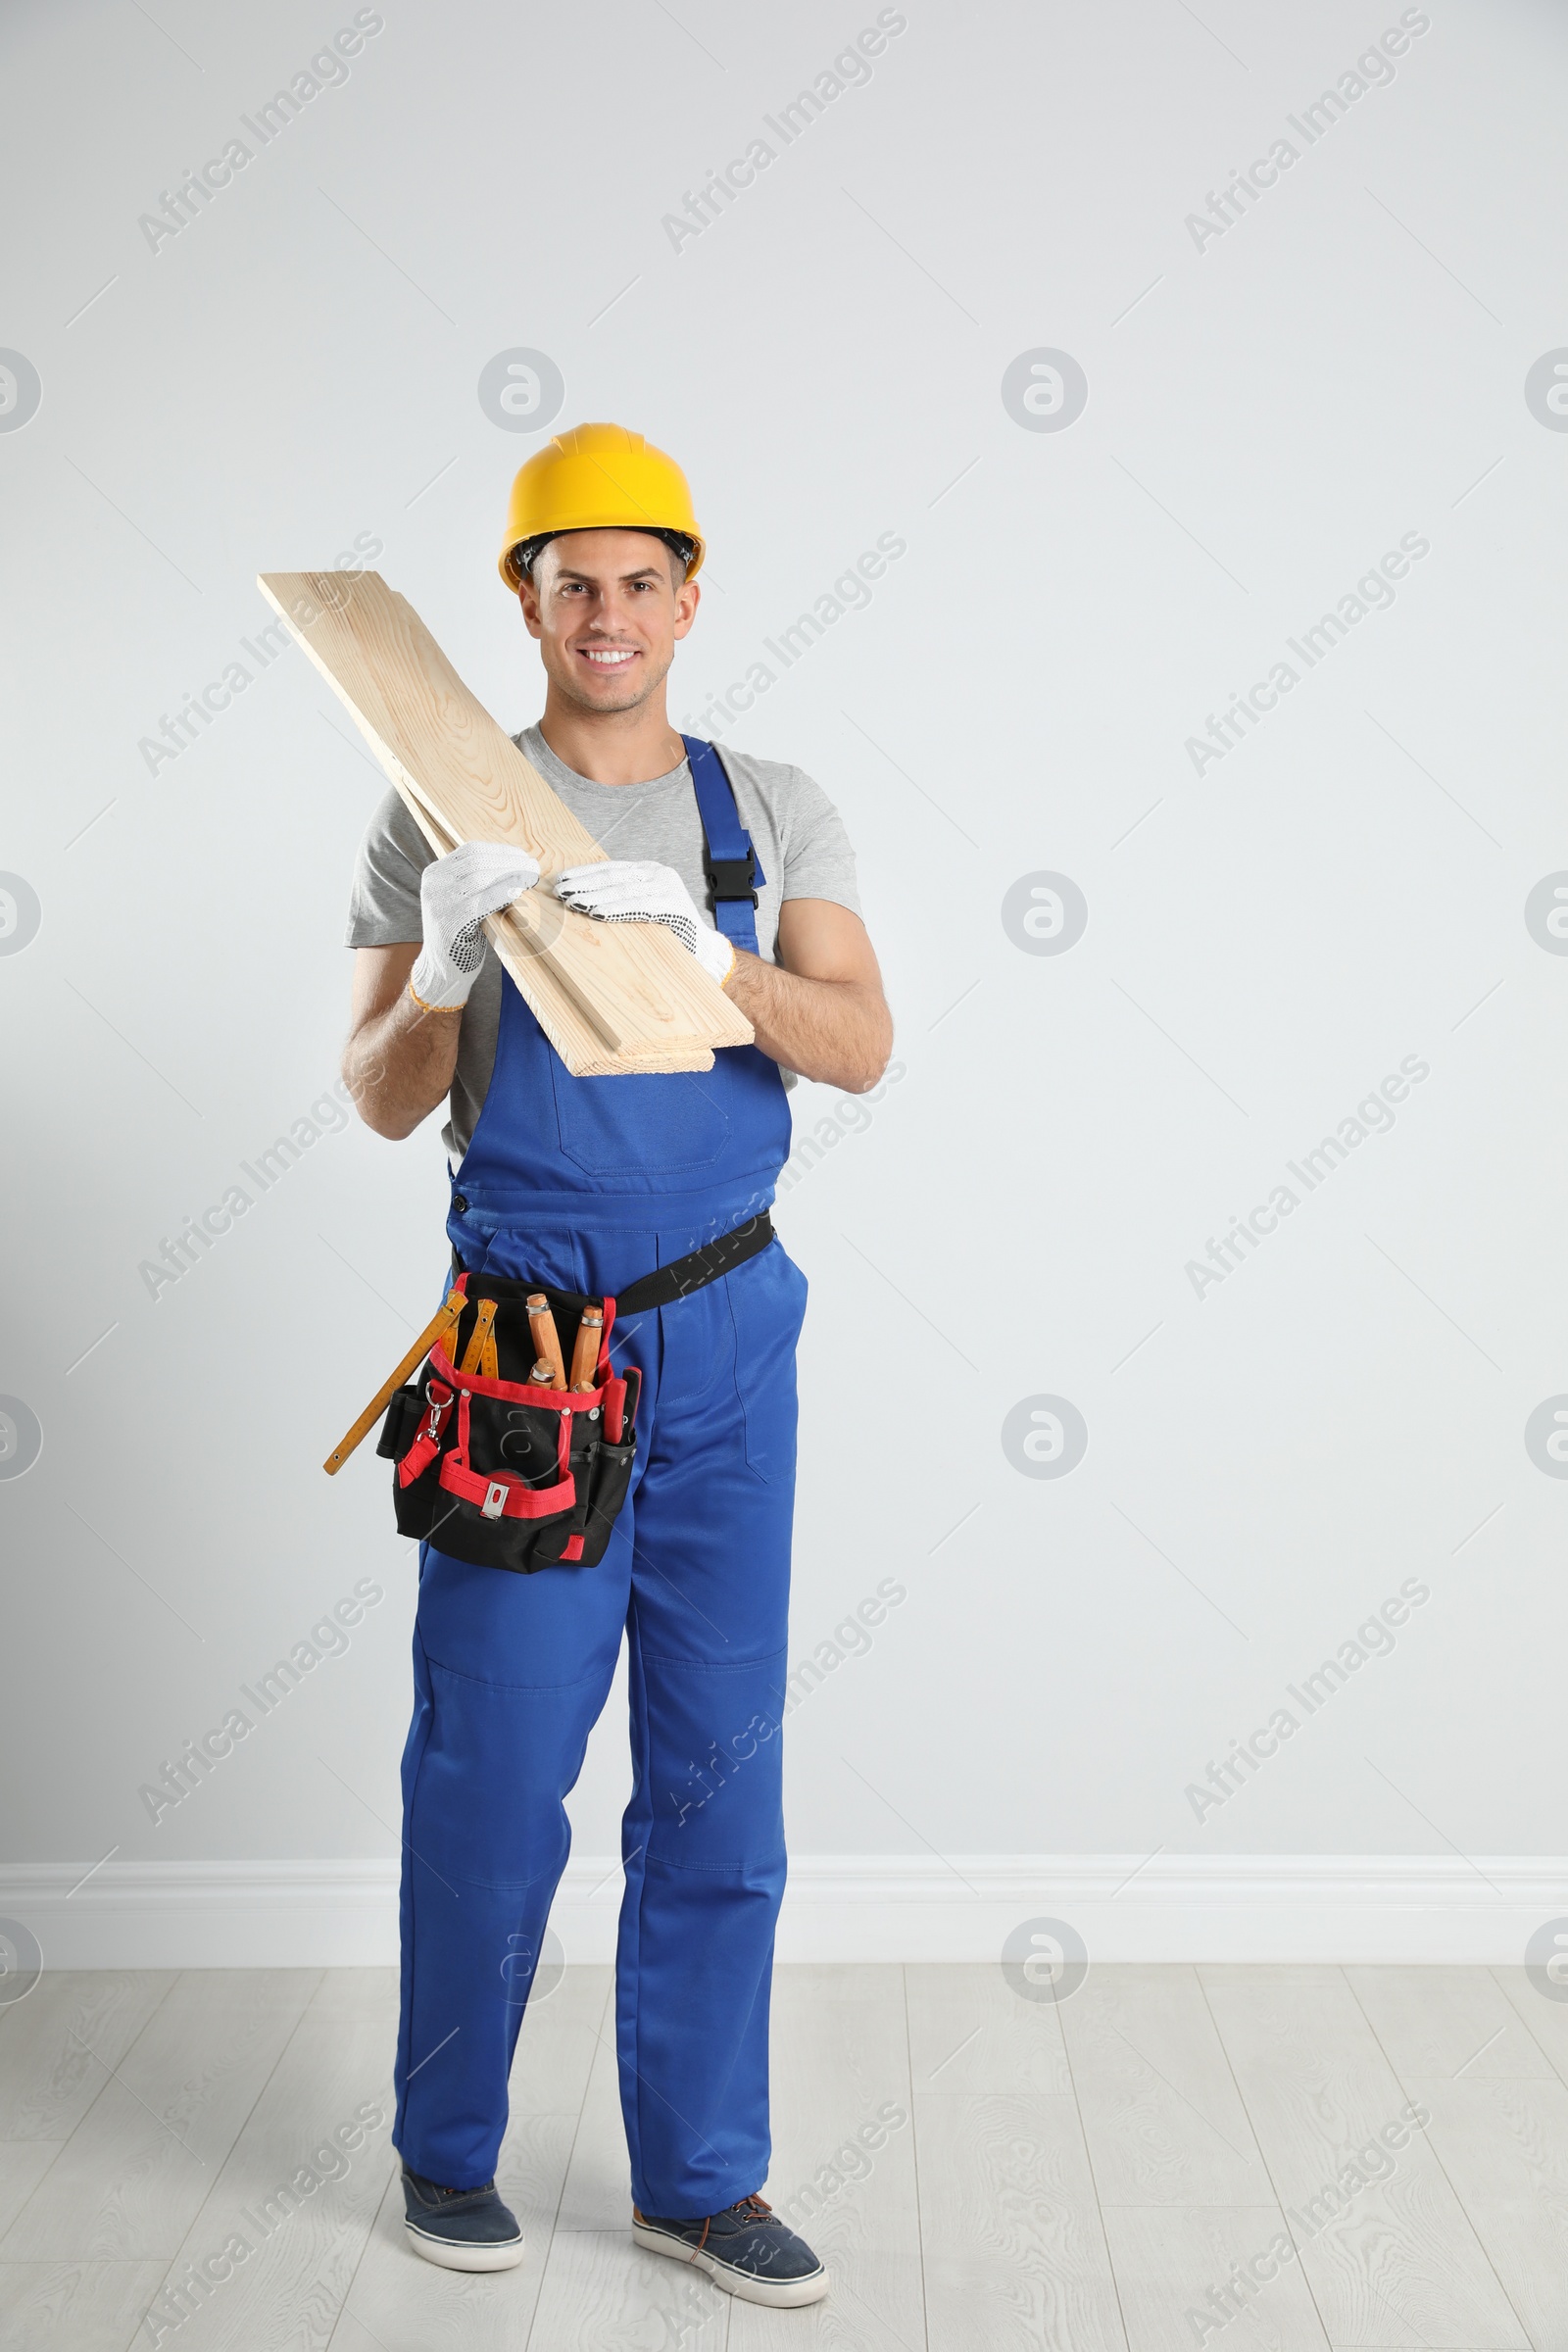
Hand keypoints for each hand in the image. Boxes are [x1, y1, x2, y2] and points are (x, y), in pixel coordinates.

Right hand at [409, 840, 540, 1010]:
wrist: (442, 970)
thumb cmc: (461, 934)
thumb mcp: (463, 900)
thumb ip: (478, 882)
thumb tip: (515, 863)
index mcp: (436, 873)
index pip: (471, 850)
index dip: (501, 851)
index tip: (523, 856)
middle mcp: (434, 884)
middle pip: (477, 860)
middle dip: (510, 861)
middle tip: (533, 866)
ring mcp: (439, 902)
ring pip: (480, 877)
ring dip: (511, 875)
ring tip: (530, 878)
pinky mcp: (450, 922)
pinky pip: (482, 901)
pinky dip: (503, 893)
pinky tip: (517, 892)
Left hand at [554, 860, 735, 986]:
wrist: (702, 950)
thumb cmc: (668, 931)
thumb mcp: (640, 907)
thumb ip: (619, 898)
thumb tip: (580, 897)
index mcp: (648, 871)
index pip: (610, 868)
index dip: (584, 873)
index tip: (562, 879)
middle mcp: (658, 874)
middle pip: (613, 876)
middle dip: (584, 883)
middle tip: (561, 891)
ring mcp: (667, 887)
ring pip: (623, 889)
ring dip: (595, 895)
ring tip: (574, 902)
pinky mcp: (673, 905)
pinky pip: (638, 906)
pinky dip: (616, 908)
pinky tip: (597, 912)